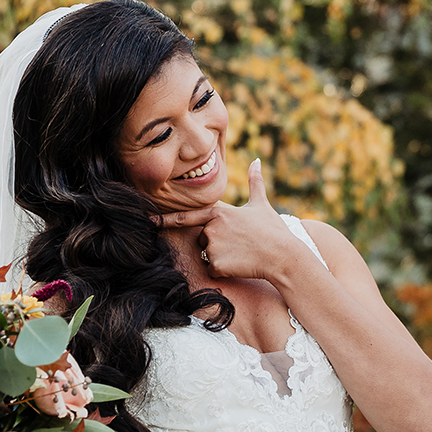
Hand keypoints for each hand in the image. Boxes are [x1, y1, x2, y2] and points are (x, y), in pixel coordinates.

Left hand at [153, 159, 308, 283]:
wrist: (284, 256)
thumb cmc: (274, 230)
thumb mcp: (262, 205)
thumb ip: (255, 183)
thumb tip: (257, 161)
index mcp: (219, 212)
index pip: (187, 215)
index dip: (166, 219)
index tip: (147, 220)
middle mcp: (211, 227)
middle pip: (201, 239)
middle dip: (215, 244)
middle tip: (240, 244)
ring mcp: (213, 246)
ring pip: (207, 256)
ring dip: (221, 258)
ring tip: (243, 254)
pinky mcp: (216, 264)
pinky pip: (213, 270)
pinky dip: (224, 271)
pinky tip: (241, 265)